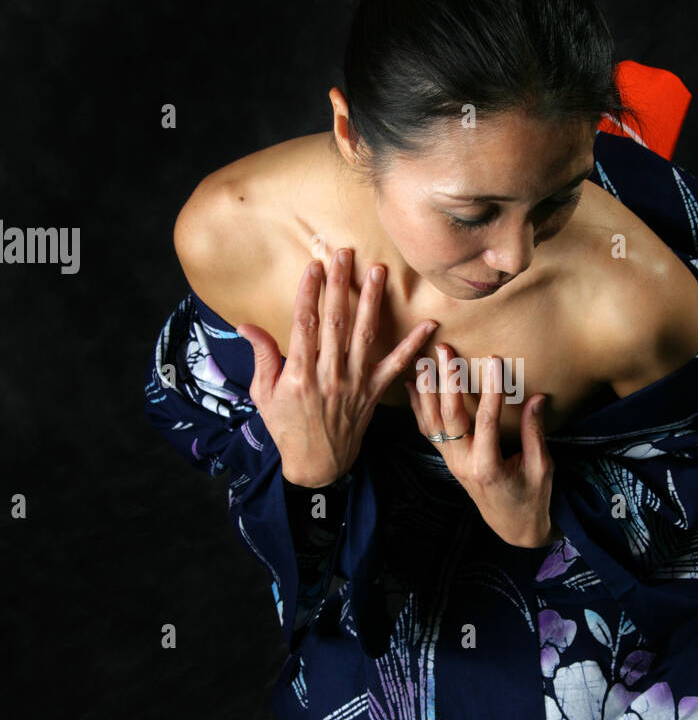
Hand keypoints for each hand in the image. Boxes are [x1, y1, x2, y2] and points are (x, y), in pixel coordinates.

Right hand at [235, 248, 438, 487]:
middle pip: (335, 323)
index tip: (315, 266)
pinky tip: (429, 324)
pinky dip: (414, 345)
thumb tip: (245, 324)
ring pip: (365, 336)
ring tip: (378, 272)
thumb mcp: (264, 394)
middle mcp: (328, 376)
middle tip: (345, 255)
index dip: (309, 293)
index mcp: (298, 375)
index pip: (304, 325)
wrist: (317, 465)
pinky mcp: (373, 393)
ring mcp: (354, 384)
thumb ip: (262, 356)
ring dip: (373, 302)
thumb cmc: (287, 427)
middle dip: (340, 285)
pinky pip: (396, 366)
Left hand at [405, 344, 560, 547]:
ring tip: (422, 360)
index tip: (495, 360)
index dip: (491, 389)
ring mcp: (452, 463)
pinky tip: (413, 385)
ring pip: (431, 422)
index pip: (487, 421)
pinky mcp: (448, 461)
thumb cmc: (533, 499)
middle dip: (446, 380)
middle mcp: (463, 464)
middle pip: (450, 417)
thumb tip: (537, 398)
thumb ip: (535, 433)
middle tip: (445, 350)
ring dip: (426, 390)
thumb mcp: (541, 468)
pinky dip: (418, 407)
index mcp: (489, 467)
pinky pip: (428, 432)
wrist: (514, 526)